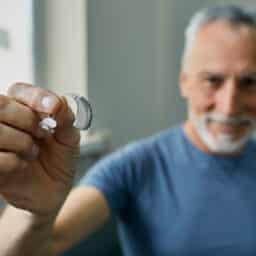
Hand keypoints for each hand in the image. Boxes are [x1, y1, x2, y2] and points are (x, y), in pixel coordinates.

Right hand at [0, 83, 79, 218]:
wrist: (53, 190)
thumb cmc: (60, 159)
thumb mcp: (69, 138)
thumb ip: (66, 118)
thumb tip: (58, 101)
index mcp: (24, 110)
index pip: (20, 90)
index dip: (35, 97)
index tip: (52, 108)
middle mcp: (5, 122)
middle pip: (1, 104)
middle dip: (26, 119)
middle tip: (43, 133)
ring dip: (21, 141)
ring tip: (33, 152)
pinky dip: (12, 160)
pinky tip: (22, 165)